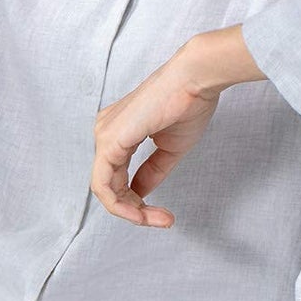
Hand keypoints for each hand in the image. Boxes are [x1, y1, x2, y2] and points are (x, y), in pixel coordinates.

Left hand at [90, 48, 223, 228]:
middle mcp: (105, 132)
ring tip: (158, 219)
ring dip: (130, 212)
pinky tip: (141, 211)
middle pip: (109, 186)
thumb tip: (139, 193)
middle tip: (164, 221)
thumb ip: (151, 172)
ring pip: (105, 190)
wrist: (196, 79)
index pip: (116, 178)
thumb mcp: (168, 149)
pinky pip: (104, 184)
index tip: (164, 215)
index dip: (136, 203)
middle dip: (134, 211)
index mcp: (117, 132)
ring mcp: (104, 135)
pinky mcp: (109, 140)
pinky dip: (121, 204)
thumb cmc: (188, 104)